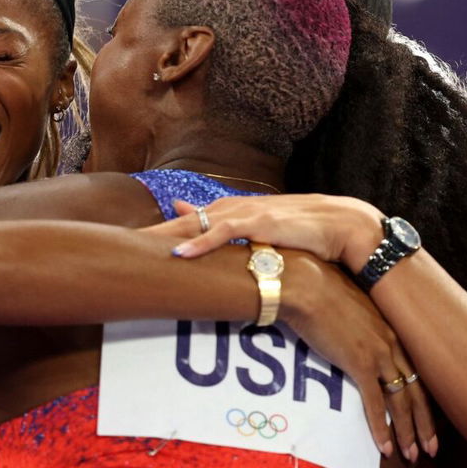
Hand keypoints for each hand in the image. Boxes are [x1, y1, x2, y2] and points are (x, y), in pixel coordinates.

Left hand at [142, 195, 384, 270]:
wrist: (347, 225)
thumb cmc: (313, 235)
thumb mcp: (275, 241)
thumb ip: (249, 244)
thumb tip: (234, 259)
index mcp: (239, 212)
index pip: (193, 220)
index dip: (163, 230)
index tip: (134, 242)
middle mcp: (239, 207)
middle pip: (186, 220)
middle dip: (153, 232)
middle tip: (119, 246)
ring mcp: (249, 213)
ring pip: (197, 223)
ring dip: (167, 235)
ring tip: (136, 248)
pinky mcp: (262, 222)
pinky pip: (224, 233)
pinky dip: (200, 243)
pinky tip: (179, 254)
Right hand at [281, 251, 436, 460]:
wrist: (306, 284)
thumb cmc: (320, 290)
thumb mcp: (349, 308)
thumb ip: (357, 325)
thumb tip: (351, 337)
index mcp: (390, 329)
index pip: (414, 370)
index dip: (422, 397)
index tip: (426, 418)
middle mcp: (391, 342)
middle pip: (417, 389)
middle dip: (424, 423)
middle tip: (431, 448)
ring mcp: (378, 353)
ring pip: (402, 401)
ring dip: (408, 432)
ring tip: (413, 455)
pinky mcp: (360, 363)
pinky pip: (376, 404)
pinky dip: (382, 428)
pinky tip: (386, 447)